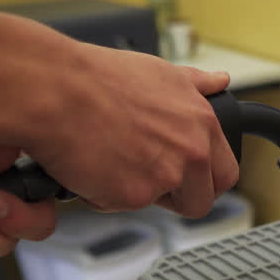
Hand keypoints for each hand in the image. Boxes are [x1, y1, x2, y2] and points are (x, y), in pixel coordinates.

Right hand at [28, 44, 237, 216]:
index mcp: (202, 122)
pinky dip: (102, 194)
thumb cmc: (97, 77)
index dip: (205, 179)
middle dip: (179, 198)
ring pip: (158, 204)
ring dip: (137, 193)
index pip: (226, 171)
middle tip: (147, 179)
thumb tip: (219, 80)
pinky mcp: (134, 195)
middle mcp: (192, 151)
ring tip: (110, 161)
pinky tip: (88, 165)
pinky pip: (120, 207)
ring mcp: (166, 175)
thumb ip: (195, 84)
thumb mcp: (159, 72)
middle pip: (203, 200)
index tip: (187, 177)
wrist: (53, 88)